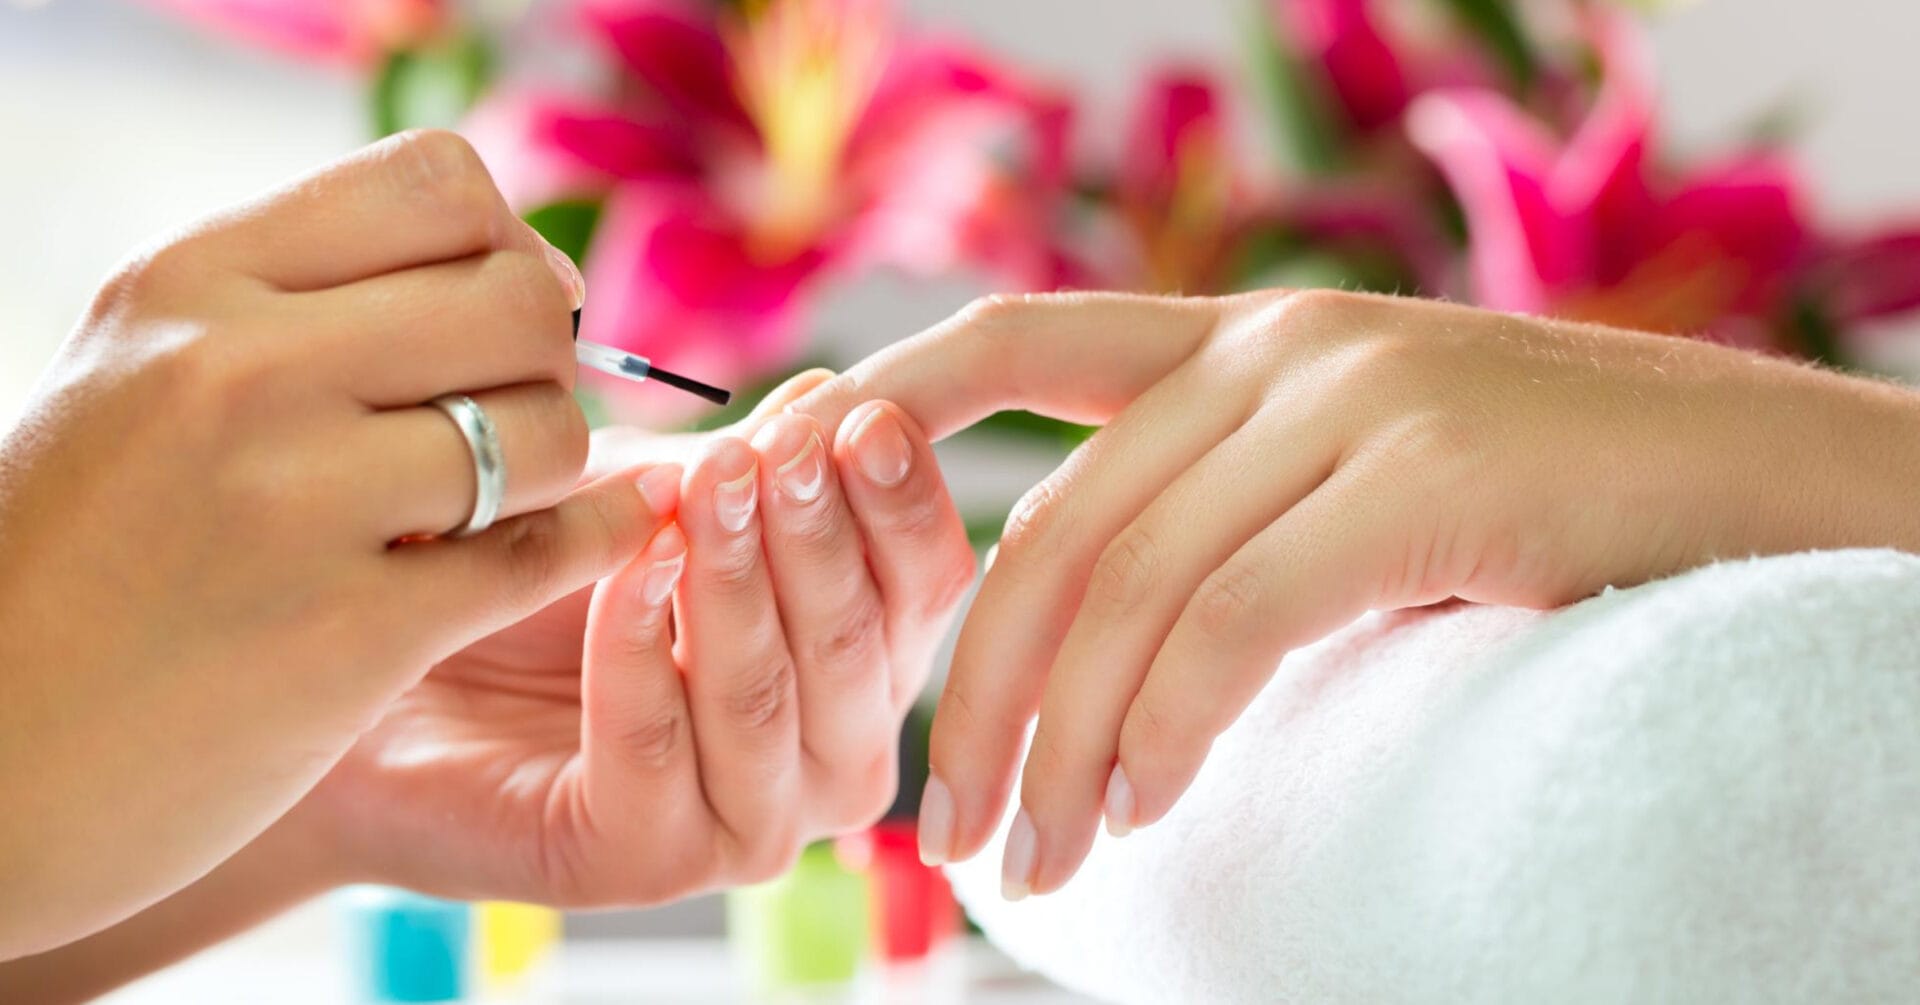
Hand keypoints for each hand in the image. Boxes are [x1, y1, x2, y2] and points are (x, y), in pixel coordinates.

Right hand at [0, 131, 659, 955]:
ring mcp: (296, 503)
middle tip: (510, 414)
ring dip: (553, 469)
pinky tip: (588, 540)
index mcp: (191, 282)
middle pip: (517, 302)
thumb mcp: (142, 373)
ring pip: (547, 430)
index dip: (502, 245)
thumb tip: (519, 267)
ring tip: (494, 502)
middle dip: (544, 360)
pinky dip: (592, 542)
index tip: (497, 314)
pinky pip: (546, 553)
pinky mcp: (351, 633)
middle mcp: (241, 371)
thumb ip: (303, 307)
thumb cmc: (77, 560)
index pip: (438, 181)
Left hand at [302, 372, 975, 905]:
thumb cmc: (532, 573)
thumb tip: (840, 401)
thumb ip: (750, 469)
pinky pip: (660, 744)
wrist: (377, 664)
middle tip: (778, 449)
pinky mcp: (648, 860)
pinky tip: (624, 572)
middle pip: (860, 640)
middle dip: (818, 534)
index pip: (925, 580)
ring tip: (702, 491)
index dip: (901, 498)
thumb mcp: (653, 495)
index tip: (864, 417)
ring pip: (769, 696)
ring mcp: (748, 819)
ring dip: (736, 584)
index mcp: (862, 659)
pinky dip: (641, 647)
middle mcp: (829, 752)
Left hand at [788, 289, 1919, 896]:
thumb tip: (1102, 655)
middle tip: (953, 824)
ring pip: (1132, 583)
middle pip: (1057, 522)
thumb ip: (1237, 517)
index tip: (804, 494)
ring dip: (1062, 741)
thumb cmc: (1561, 514)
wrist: (1772, 489)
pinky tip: (1141, 802)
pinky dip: (1165, 723)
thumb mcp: (1366, 486)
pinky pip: (1232, 618)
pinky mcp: (1421, 476)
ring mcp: (1350, 399)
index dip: (894, 403)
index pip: (1020, 342)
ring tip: (1039, 857)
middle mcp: (1281, 349)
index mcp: (1249, 340)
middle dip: (985, 685)